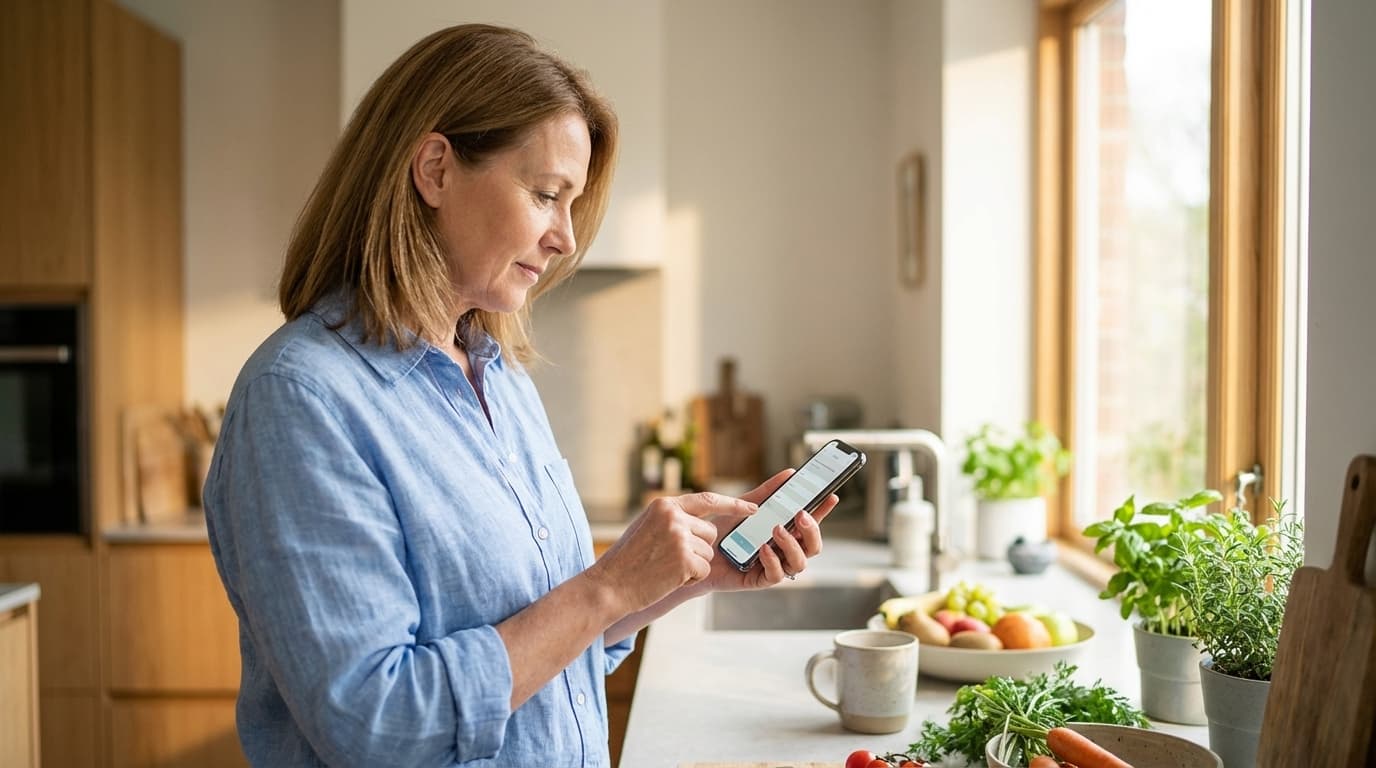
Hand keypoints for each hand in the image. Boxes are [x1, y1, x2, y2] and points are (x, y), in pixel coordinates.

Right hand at [589, 493, 752, 613]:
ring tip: (664, 568)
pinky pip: (703, 570)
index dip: (732, 505)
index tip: (752, 508)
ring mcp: (680, 537)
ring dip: (692, 564)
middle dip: (698, 548)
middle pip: (710, 533)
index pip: (707, 499)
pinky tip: (668, 578)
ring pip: (708, 553)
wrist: (609, 585)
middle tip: (668, 559)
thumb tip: (701, 522)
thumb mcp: (646, 527)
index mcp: (664, 505)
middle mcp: (673, 516)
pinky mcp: (685, 560)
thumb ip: (672, 519)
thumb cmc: (627, 561)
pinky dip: (689, 577)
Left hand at [695, 469, 838, 593]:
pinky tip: (763, 548)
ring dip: (792, 545)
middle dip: (812, 530)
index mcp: (785, 532)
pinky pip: (776, 575)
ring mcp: (774, 566)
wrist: (697, 551)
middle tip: (800, 515)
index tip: (831, 496)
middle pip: (813, 546)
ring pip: (800, 563)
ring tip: (777, 530)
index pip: (810, 523)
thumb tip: (789, 473)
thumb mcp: (745, 506)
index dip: (823, 511)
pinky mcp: (759, 580)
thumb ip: (767, 492)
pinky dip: (773, 560)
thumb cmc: (724, 530)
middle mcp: (784, 551)